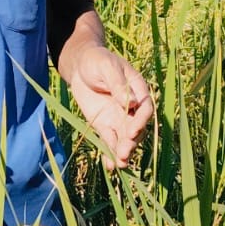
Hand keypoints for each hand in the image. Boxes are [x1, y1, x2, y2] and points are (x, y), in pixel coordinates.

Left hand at [62, 46, 152, 169]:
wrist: (80, 65)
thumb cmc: (97, 60)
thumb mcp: (106, 66)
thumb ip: (118, 84)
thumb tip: (131, 102)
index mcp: (138, 90)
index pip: (144, 108)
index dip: (141, 120)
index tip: (133, 130)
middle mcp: (131, 107)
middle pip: (136, 128)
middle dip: (131, 142)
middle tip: (124, 153)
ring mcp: (119, 118)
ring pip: (125, 138)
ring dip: (123, 151)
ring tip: (119, 164)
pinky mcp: (105, 125)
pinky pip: (110, 141)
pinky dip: (109, 152)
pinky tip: (109, 165)